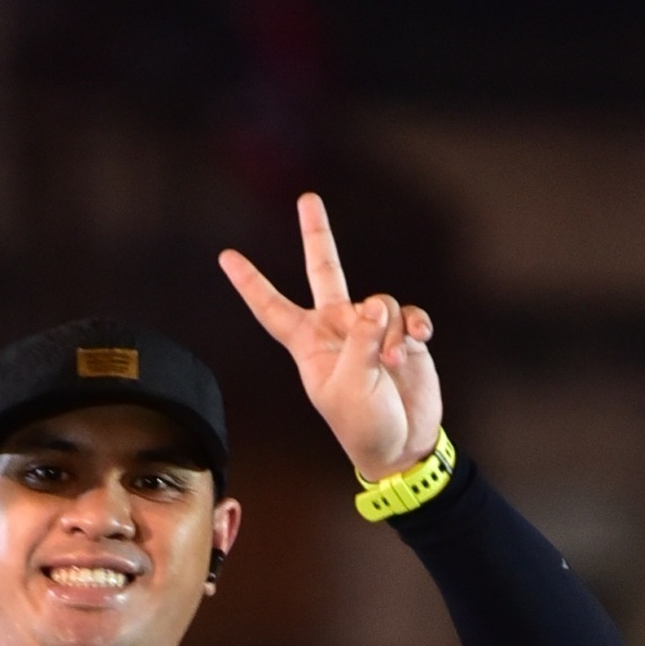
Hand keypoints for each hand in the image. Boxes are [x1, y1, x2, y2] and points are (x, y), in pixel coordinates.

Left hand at [219, 191, 443, 480]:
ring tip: (392, 364)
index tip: (226, 256)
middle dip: (317, 235)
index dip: (250, 282)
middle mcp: (337, 328)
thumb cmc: (364, 426)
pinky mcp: (404, 336)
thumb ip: (362, 340)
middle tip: (307, 199)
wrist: (402, 446)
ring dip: (391, 330)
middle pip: (324, 270)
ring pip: (381, 301)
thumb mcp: (351, 386)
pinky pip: (409, 314)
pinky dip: (415, 326)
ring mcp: (371, 329)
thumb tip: (379, 303)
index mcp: (308, 344)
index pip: (271, 307)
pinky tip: (419, 342)